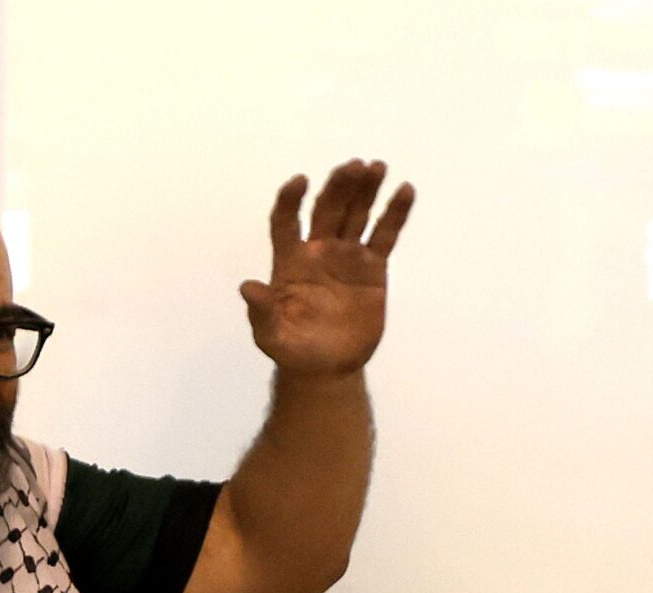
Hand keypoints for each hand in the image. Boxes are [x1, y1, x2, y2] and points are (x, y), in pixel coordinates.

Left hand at [240, 158, 414, 375]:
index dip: (289, 201)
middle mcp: (318, 250)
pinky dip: (395, 214)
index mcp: (289, 260)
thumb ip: (261, 310)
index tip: (299, 182)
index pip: (285, 221)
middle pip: (327, 209)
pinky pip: (385, 235)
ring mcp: (346, 255)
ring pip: (357, 214)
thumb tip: (247, 287)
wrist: (327, 368)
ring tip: (377, 167)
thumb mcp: (270, 334)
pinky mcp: (373, 267)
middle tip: (353, 166)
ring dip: (366, 190)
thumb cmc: (292, 349)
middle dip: (338, 187)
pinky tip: (405, 190)